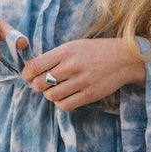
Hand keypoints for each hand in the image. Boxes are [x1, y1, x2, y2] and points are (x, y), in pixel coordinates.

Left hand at [22, 37, 145, 109]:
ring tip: (57, 90)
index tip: (28, 77)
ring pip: (51, 96)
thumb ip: (55, 56)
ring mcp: (81, 81)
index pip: (34, 66)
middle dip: (37, 86)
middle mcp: (72, 66)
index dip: (26, 75)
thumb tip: (33, 70)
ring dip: (50, 95)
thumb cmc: (95, 51)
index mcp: (65, 52)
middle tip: (43, 85)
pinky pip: (65, 105)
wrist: (123, 58)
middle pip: (40, 84)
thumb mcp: (74, 46)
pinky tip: (66, 97)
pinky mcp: (90, 94)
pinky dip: (61, 103)